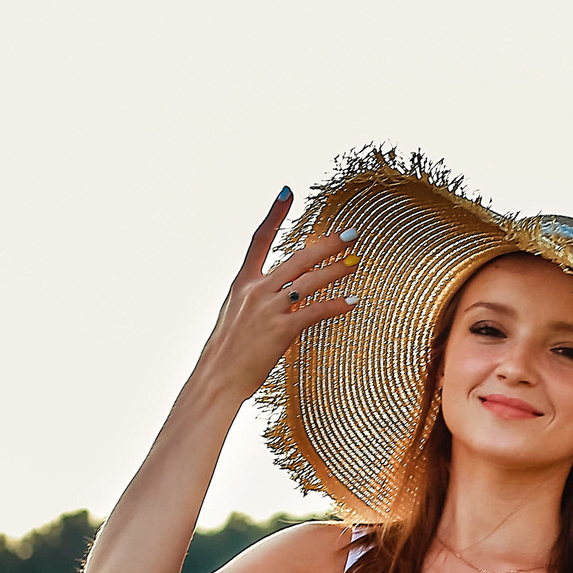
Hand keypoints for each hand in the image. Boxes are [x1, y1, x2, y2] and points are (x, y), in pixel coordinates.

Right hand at [189, 188, 360, 404]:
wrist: (216, 379)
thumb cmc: (225, 354)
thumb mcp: (234, 317)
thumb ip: (253, 301)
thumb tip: (272, 297)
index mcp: (242, 283)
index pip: (260, 239)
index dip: (275, 214)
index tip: (287, 192)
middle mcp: (256, 290)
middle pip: (298, 257)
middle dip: (328, 244)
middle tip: (352, 233)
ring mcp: (269, 309)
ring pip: (310, 281)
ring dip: (337, 270)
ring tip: (356, 262)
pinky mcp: (281, 330)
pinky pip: (315, 311)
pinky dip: (336, 305)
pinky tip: (353, 301)